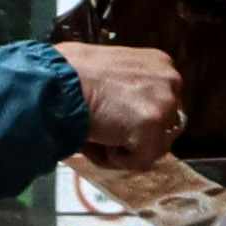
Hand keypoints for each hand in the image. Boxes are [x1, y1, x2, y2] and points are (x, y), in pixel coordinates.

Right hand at [61, 40, 184, 161]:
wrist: (56, 81)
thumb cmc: (69, 74)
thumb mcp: (110, 70)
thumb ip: (128, 90)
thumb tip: (128, 113)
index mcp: (160, 64)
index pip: (163, 105)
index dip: (136, 119)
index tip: (115, 121)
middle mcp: (170, 81)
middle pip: (164, 128)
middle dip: (134, 136)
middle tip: (104, 133)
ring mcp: (164, 105)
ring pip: (153, 147)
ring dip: (124, 149)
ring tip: (97, 135)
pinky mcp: (151, 129)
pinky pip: (139, 161)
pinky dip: (114, 160)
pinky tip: (96, 141)